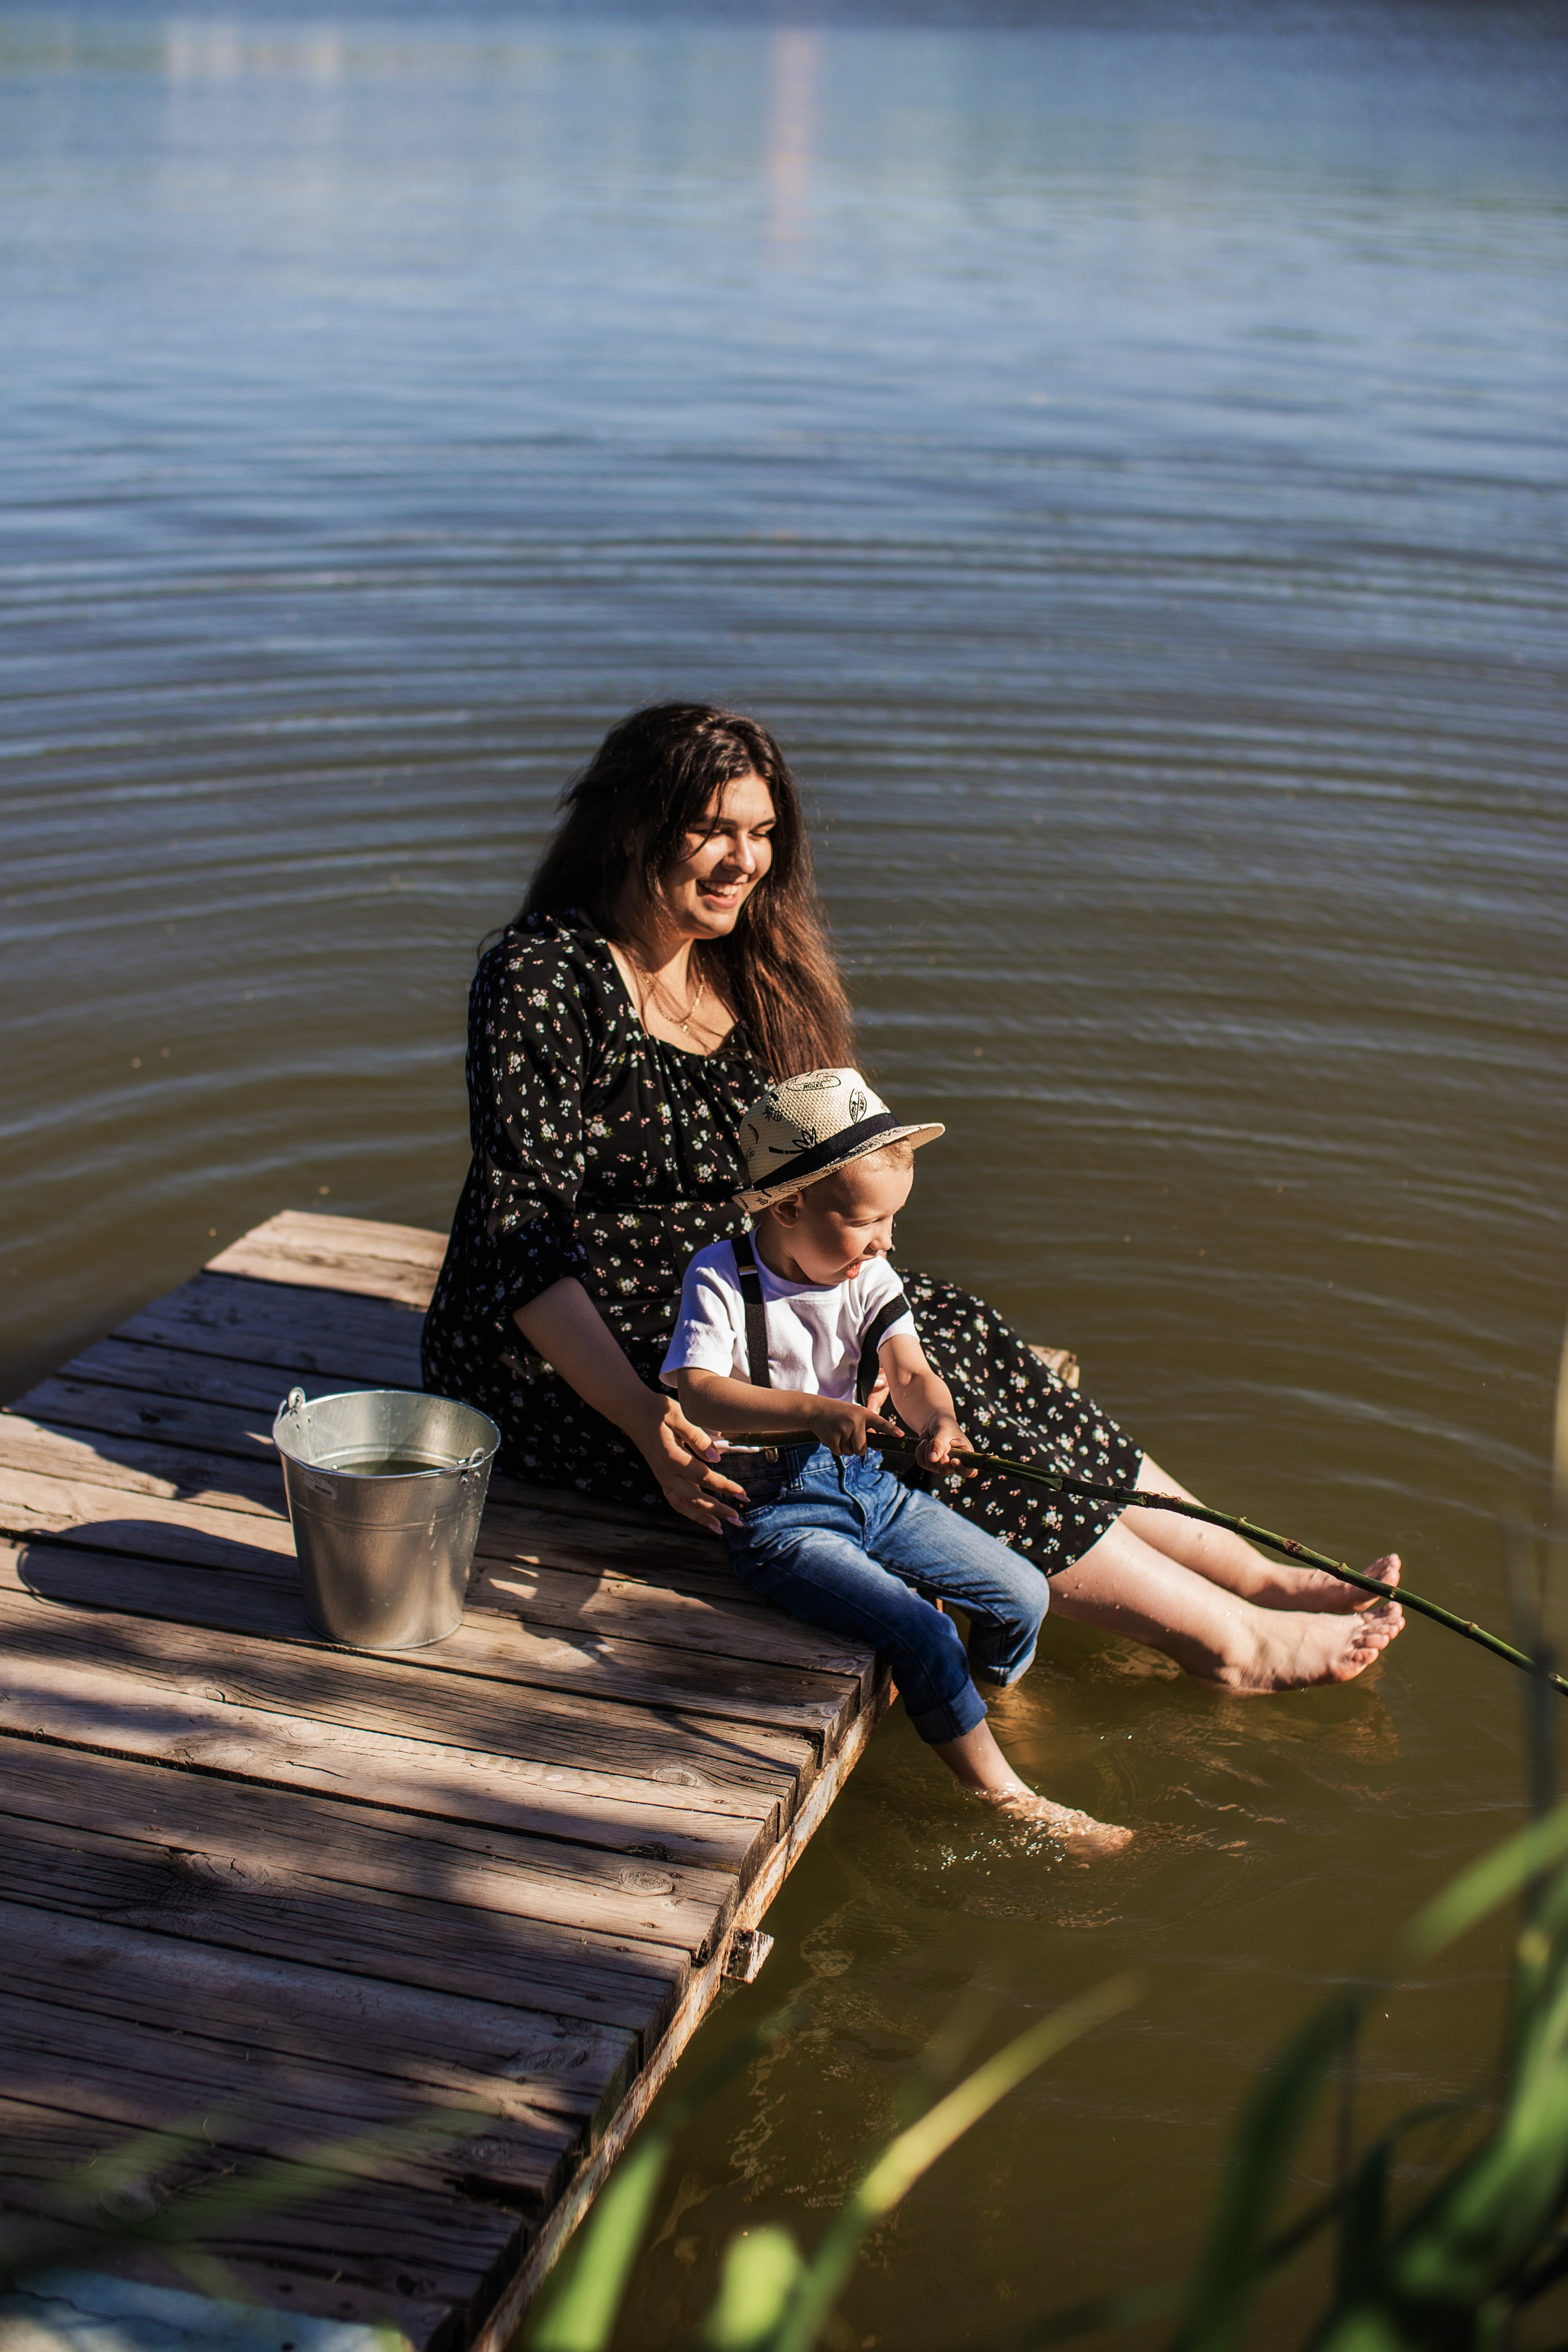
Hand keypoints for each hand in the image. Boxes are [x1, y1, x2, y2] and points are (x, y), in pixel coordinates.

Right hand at [627, 1392, 746, 1534]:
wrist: (633, 1412)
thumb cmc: (659, 1410)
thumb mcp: (679, 1415)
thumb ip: (697, 1436)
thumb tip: (717, 1458)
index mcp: (671, 1456)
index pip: (701, 1476)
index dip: (723, 1486)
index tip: (742, 1493)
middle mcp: (665, 1472)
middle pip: (693, 1497)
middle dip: (717, 1509)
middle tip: (738, 1519)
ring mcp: (662, 1478)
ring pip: (683, 1505)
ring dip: (703, 1517)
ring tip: (722, 1528)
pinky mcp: (662, 1478)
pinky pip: (676, 1501)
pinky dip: (690, 1513)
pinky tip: (705, 1519)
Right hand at [805, 1400, 905, 1457]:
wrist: (817, 1410)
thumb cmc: (840, 1414)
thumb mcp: (855, 1416)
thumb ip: (867, 1430)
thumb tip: (879, 1448)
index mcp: (863, 1414)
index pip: (880, 1423)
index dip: (891, 1430)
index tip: (901, 1435)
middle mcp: (855, 1421)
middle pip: (862, 1449)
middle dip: (857, 1448)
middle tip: (850, 1438)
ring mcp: (843, 1430)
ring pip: (850, 1452)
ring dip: (845, 1448)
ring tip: (839, 1433)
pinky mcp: (832, 1438)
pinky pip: (839, 1453)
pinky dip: (836, 1448)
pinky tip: (832, 1436)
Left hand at [916, 1413, 969, 1472]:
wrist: (934, 1423)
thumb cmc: (945, 1424)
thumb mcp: (943, 1430)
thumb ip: (939, 1443)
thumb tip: (932, 1459)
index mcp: (965, 1454)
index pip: (969, 1471)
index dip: (961, 1470)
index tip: (953, 1460)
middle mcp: (954, 1463)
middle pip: (945, 1471)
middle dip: (938, 1457)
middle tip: (939, 1443)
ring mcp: (942, 1465)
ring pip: (931, 1467)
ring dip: (928, 1451)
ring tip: (932, 1439)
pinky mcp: (930, 1463)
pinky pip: (922, 1463)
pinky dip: (920, 1451)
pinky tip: (924, 1442)